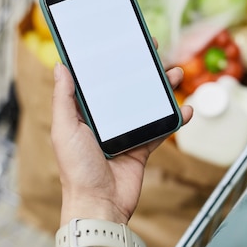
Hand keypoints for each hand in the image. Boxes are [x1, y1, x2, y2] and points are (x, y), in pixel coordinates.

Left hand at [51, 62, 192, 226]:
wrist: (99, 204)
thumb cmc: (76, 170)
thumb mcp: (64, 129)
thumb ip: (64, 98)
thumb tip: (59, 66)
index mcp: (86, 114)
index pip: (99, 80)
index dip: (111, 61)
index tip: (122, 42)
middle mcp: (107, 121)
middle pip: (128, 88)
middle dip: (142, 69)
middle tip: (154, 51)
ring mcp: (126, 133)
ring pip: (148, 104)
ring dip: (163, 89)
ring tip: (174, 74)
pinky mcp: (143, 147)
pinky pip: (162, 129)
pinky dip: (176, 119)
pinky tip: (186, 109)